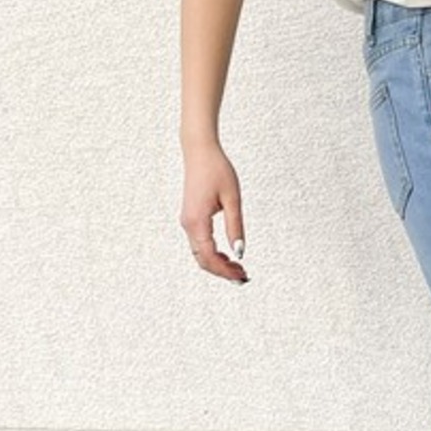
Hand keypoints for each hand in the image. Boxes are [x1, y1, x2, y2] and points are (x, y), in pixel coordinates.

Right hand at [180, 142, 248, 282]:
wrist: (200, 152)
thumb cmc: (217, 170)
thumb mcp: (232, 199)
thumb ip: (235, 227)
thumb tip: (240, 252)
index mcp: (197, 221)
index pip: (209, 257)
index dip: (225, 271)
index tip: (242, 276)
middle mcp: (188, 224)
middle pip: (202, 260)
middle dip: (222, 272)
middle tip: (243, 278)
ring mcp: (187, 222)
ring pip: (199, 254)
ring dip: (217, 264)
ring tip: (238, 269)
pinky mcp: (191, 218)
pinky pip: (199, 244)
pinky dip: (212, 254)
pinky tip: (228, 256)